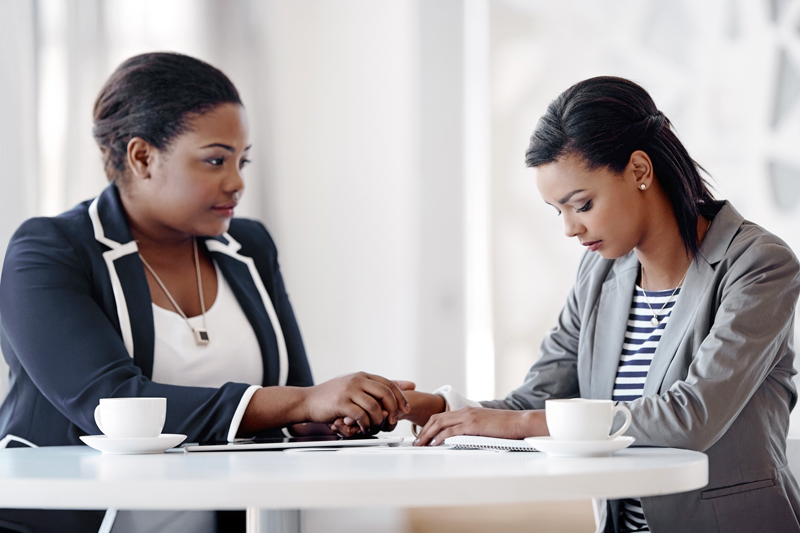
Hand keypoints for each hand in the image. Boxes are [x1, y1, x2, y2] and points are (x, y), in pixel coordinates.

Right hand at [331, 380, 417, 436]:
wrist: (307, 401)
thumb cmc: (332, 396)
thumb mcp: (355, 386)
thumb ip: (378, 387)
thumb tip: (410, 384)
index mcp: (362, 376)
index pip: (389, 384)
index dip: (401, 397)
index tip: (406, 409)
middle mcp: (357, 380)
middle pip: (386, 393)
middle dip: (394, 409)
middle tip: (393, 421)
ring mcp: (349, 390)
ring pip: (375, 406)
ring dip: (378, 421)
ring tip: (375, 427)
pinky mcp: (341, 403)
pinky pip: (361, 415)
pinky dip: (366, 425)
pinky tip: (363, 428)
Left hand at [413, 407, 546, 445]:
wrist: (519, 422)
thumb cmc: (506, 427)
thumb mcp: (485, 426)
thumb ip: (473, 429)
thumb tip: (462, 439)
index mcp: (467, 411)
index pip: (441, 416)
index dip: (429, 426)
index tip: (422, 436)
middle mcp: (464, 411)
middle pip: (436, 419)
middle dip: (423, 431)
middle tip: (416, 442)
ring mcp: (468, 417)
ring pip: (439, 424)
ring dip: (427, 434)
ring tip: (420, 445)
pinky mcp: (472, 425)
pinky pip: (450, 431)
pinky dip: (439, 438)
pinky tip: (434, 445)